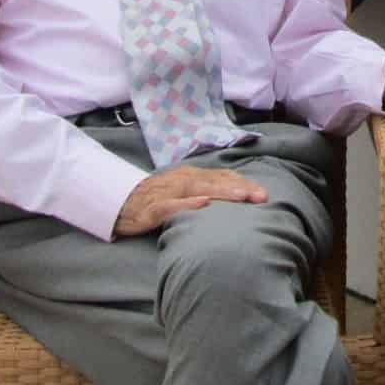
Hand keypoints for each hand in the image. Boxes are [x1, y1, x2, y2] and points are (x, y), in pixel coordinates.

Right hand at [113, 166, 267, 236]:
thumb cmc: (156, 199)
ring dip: (222, 192)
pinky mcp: (154, 208)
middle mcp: (182, 179)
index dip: (244, 183)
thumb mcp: (183, 192)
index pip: (222, 177)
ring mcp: (168, 192)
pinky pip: (173, 205)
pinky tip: (203, 204)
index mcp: (192, 175)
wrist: (119, 204)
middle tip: (262, 197)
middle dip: (240, 188)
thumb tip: (234, 199)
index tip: (264, 193)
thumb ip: (205, 192)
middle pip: (215, 181)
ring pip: (198, 189)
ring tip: (242, 197)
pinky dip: (188, 204)